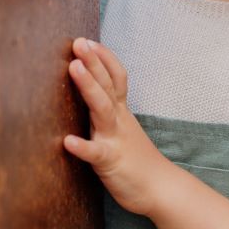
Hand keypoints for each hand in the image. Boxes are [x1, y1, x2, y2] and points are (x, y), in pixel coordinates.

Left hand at [63, 37, 170, 217]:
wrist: (161, 189)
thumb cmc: (139, 161)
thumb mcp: (124, 130)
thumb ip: (110, 113)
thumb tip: (95, 97)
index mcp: (122, 113)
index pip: (116, 78)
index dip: (104, 58)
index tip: (90, 39)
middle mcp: (119, 120)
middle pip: (108, 85)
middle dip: (93, 61)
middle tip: (79, 41)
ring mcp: (116, 139)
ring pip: (101, 108)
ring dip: (88, 86)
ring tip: (74, 68)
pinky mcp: (110, 162)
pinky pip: (96, 153)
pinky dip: (83, 146)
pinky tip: (67, 142)